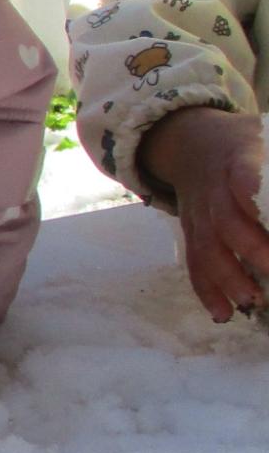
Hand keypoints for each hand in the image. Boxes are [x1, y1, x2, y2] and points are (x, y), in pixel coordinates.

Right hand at [137, 106, 268, 321]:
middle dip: (253, 251)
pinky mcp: (192, 234)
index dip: (256, 199)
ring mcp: (199, 216)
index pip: (245, 180)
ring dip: (229, 279)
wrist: (193, 145)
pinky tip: (223, 313)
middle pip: (227, 223)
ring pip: (207, 249)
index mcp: (237, 161)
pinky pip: (194, 264)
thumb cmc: (247, 145)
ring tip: (254, 302)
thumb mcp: (268, 140)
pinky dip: (206, 290)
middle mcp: (213, 192)